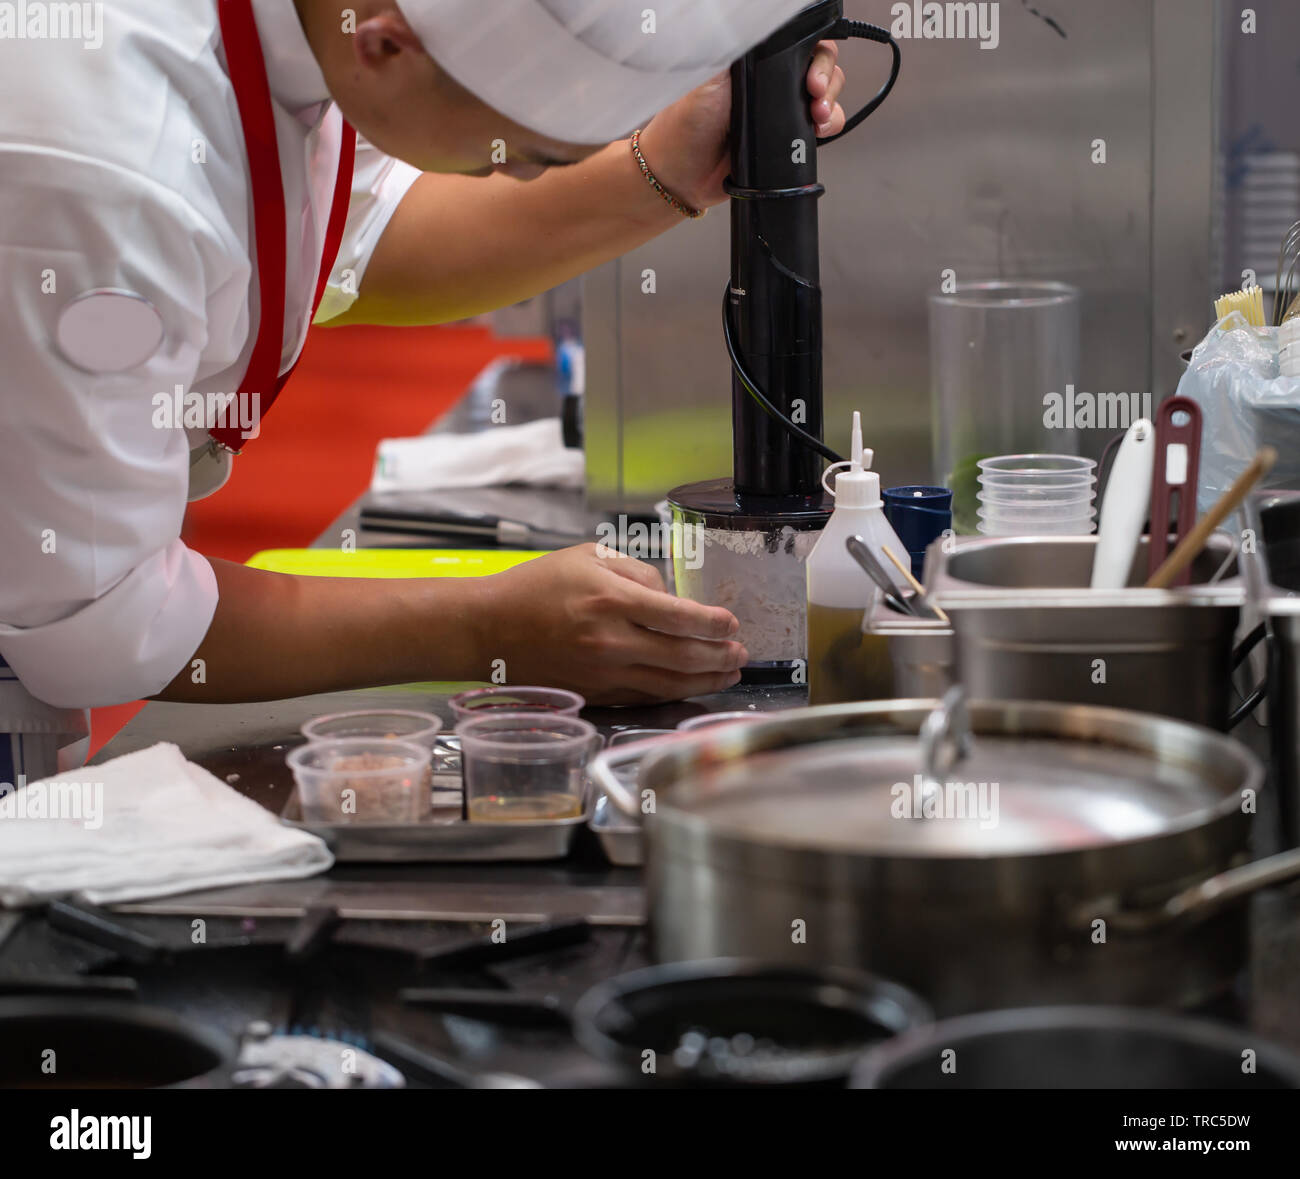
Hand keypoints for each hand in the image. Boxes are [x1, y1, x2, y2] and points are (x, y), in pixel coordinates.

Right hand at [477, 544, 747, 704]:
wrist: (487, 629)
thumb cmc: (536, 587)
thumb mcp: (588, 557)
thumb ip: (637, 573)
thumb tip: (673, 599)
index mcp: (610, 600)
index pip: (678, 616)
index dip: (713, 623)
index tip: (733, 624)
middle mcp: (609, 641)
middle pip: (682, 655)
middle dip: (719, 656)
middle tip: (741, 652)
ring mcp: (602, 673)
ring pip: (669, 683)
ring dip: (706, 680)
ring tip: (729, 673)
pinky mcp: (595, 694)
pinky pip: (645, 696)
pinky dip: (674, 692)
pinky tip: (692, 686)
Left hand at [637, 40, 846, 211]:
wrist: (680, 176)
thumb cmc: (685, 124)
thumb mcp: (711, 75)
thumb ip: (740, 51)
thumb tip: (766, 28)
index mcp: (754, 60)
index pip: (797, 42)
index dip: (812, 50)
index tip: (809, 70)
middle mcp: (771, 82)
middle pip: (819, 65)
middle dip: (826, 77)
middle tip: (815, 93)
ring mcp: (780, 112)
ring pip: (825, 95)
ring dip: (830, 103)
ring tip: (817, 116)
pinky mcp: (785, 141)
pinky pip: (819, 129)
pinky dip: (827, 127)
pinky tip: (816, 132)